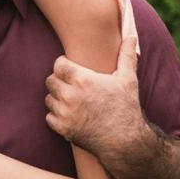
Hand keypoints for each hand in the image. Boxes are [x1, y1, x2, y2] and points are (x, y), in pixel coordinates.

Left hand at [45, 37, 144, 153]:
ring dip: (57, 98)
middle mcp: (70, 95)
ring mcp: (64, 113)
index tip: (71, 69)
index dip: (64, 65)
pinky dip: (57, 116)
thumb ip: (126, 56)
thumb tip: (131, 37)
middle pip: (50, 80)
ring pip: (49, 98)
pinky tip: (70, 115)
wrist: (126, 141)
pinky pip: (49, 116)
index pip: (58, 65)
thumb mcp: (128, 80)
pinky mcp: (62, 128)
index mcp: (83, 80)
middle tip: (72, 86)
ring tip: (72, 100)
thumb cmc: (127, 108)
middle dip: (60, 81)